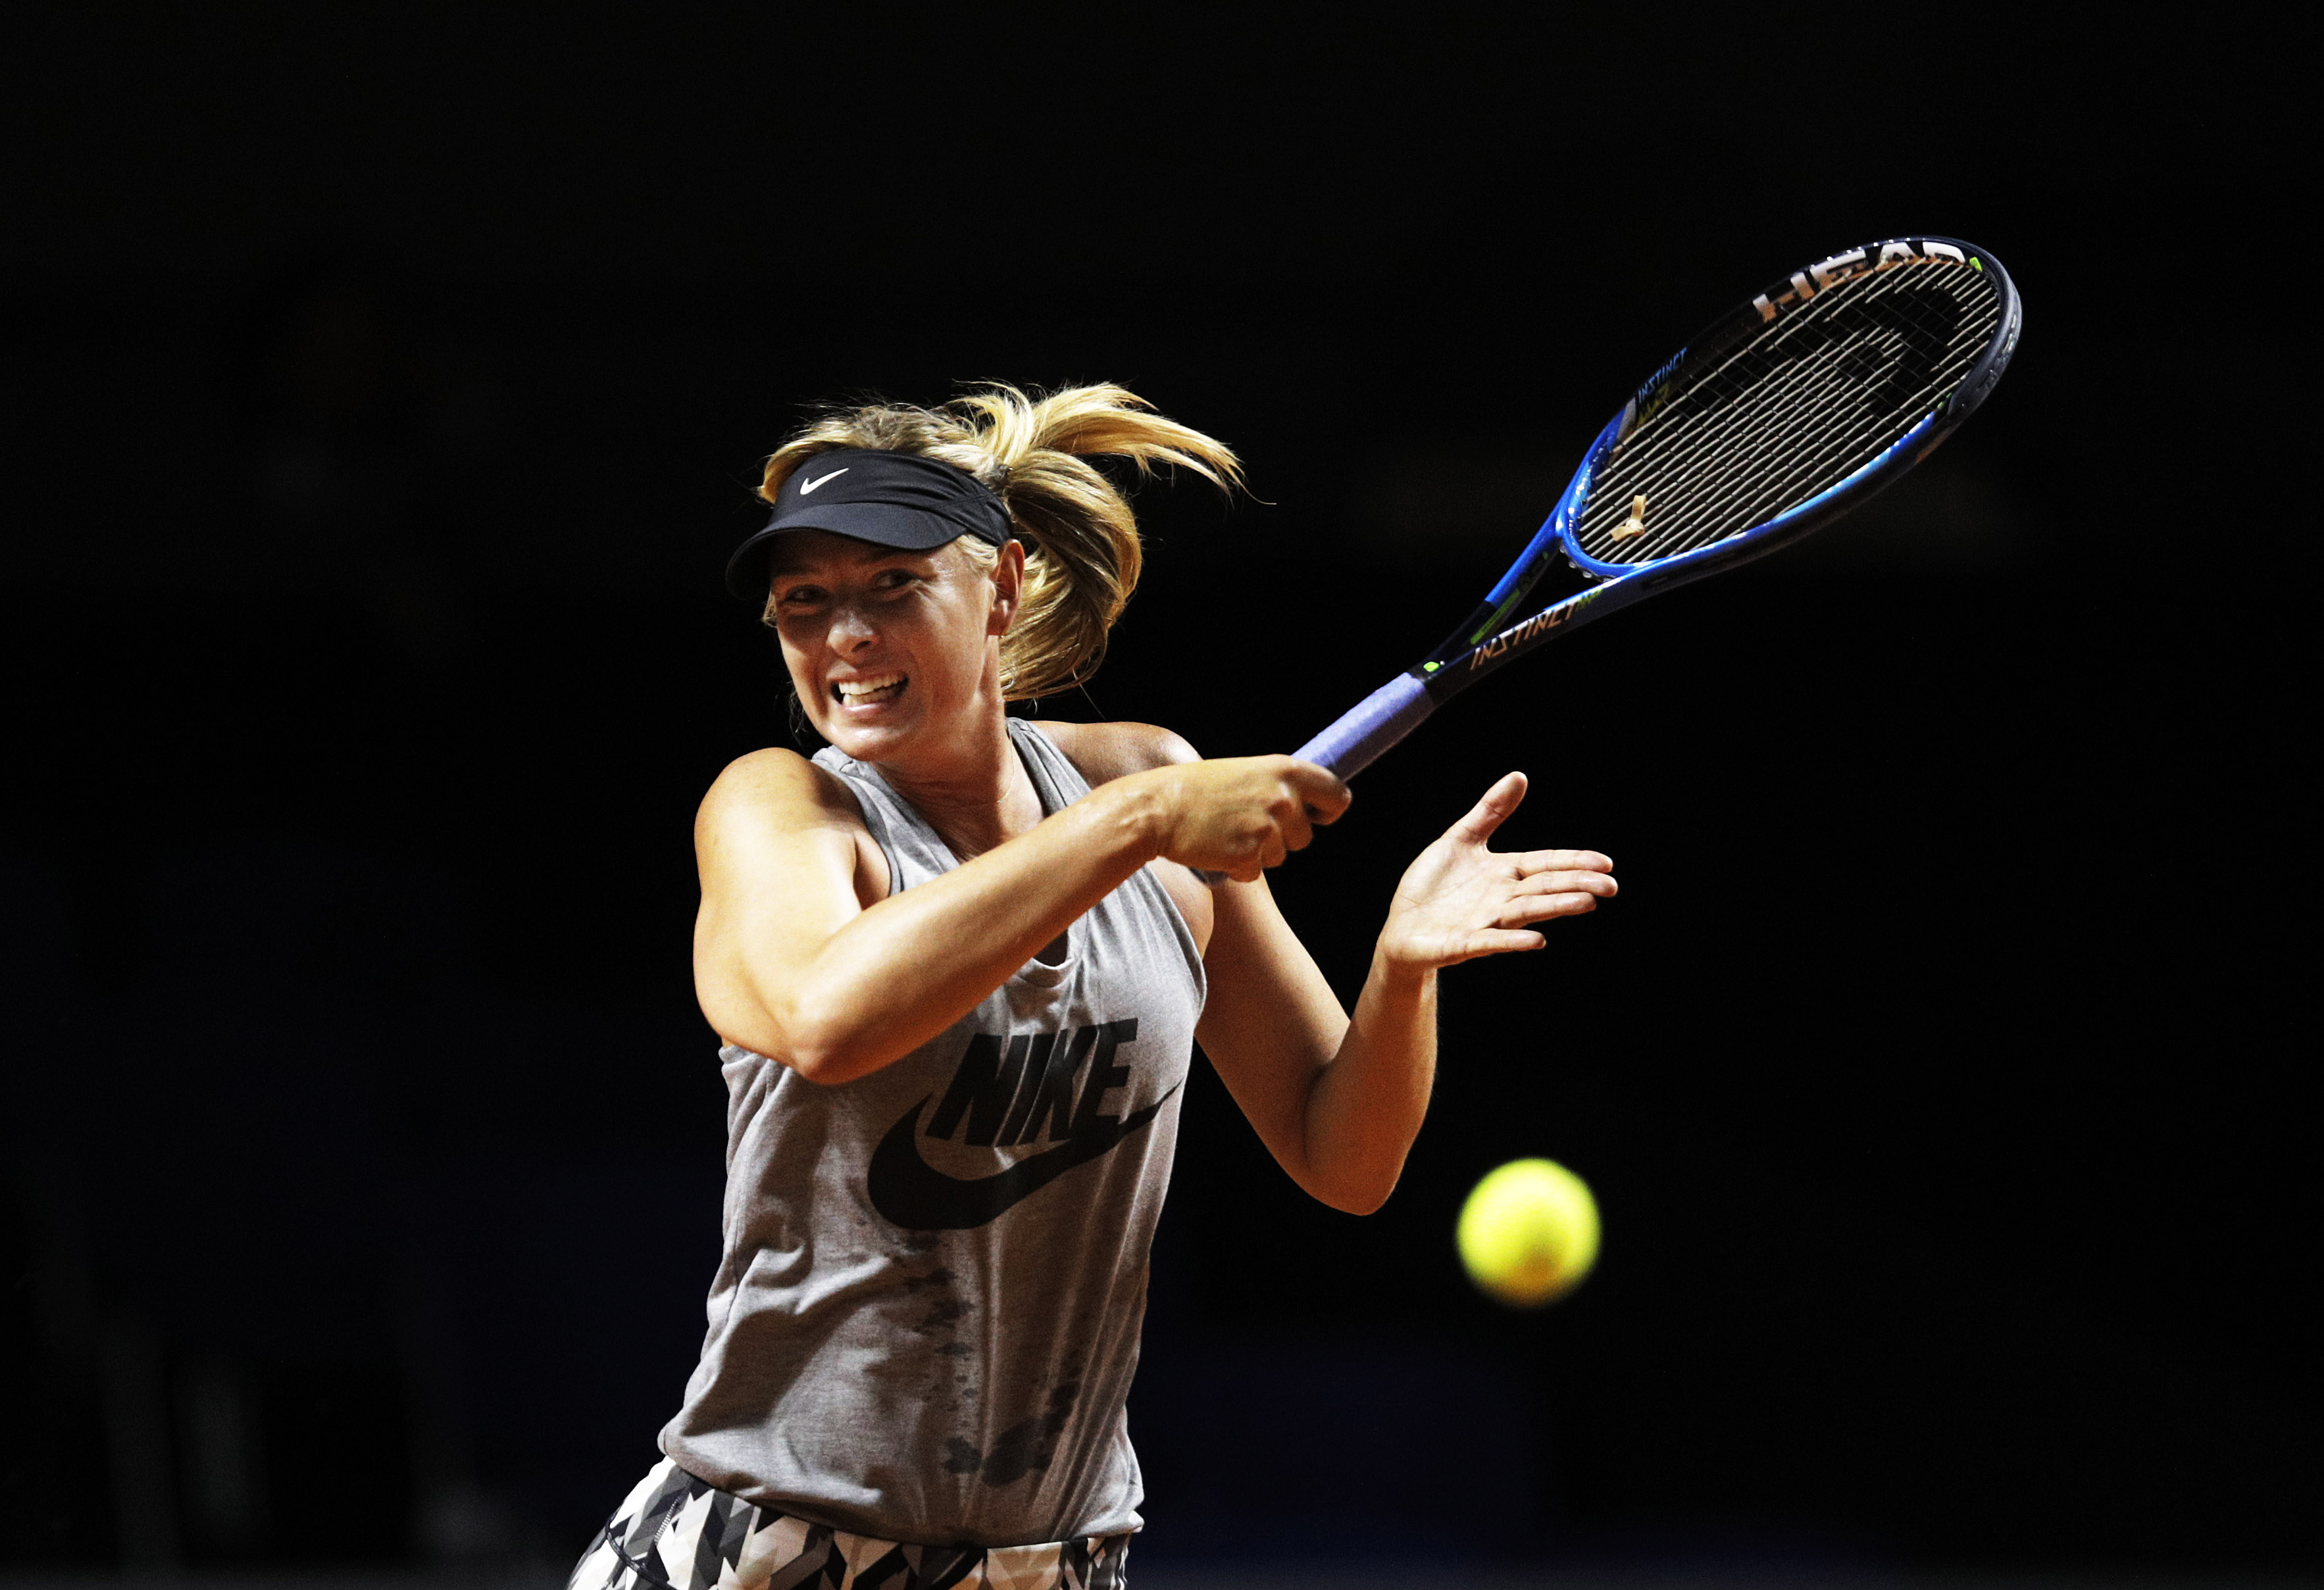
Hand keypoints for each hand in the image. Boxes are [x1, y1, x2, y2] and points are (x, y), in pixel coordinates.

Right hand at [1134, 755, 1350, 882]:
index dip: (1329, 811)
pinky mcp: (1250, 855)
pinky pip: (1254, 872)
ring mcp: (1268, 828)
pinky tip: (1216, 849)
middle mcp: (1283, 798)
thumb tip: (1304, 803)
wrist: (1157, 809)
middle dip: (1281, 839)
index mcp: (1285, 770)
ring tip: (1225, 833)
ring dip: (1257, 853)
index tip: (1316, 818)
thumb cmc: (1196, 790)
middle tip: (1245, 825)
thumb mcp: (1244, 772)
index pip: (1338, 795)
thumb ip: (1277, 786)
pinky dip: (1237, 868)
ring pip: (1279, 856)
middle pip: (1304, 837)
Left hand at [1378, 772, 1614, 969]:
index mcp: (1502, 873)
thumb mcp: (1460, 840)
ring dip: (1554, 908)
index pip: (1545, 864)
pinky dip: (1513, 942)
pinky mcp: (1462, 944)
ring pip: (1524, 913)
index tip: (1606, 863)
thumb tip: (1520, 776)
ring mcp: (1483, 922)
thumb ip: (1490, 811)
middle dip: (1576, 885)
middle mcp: (1500, 898)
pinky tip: (1538, 941)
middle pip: (1543, 888)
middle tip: (1610, 887)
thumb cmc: (1431, 886)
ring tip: (1585, 903)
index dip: (1573, 862)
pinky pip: (1490, 942)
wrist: (1400, 927)